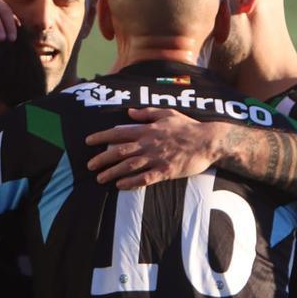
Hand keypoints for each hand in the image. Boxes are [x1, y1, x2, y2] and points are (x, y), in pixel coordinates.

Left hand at [85, 108, 226, 188]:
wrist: (208, 141)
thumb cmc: (188, 126)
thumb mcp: (167, 113)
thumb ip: (147, 113)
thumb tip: (129, 112)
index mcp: (148, 129)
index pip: (119, 132)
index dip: (102, 137)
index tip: (88, 141)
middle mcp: (149, 143)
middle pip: (120, 151)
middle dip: (102, 158)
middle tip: (89, 165)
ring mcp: (157, 158)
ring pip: (129, 166)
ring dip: (112, 172)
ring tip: (100, 178)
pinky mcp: (165, 171)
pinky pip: (145, 178)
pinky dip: (131, 182)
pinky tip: (120, 186)